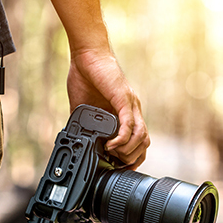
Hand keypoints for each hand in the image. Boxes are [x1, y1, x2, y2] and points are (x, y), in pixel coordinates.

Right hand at [66, 48, 149, 168]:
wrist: (87, 55)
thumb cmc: (86, 75)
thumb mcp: (85, 108)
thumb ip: (86, 124)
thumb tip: (78, 141)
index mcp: (125, 113)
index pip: (138, 141)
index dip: (131, 157)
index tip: (118, 167)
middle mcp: (132, 110)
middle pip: (144, 143)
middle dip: (132, 159)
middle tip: (116, 165)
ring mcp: (130, 105)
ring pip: (141, 136)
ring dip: (128, 151)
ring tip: (113, 155)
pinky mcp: (124, 99)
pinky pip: (129, 124)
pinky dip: (122, 139)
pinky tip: (112, 145)